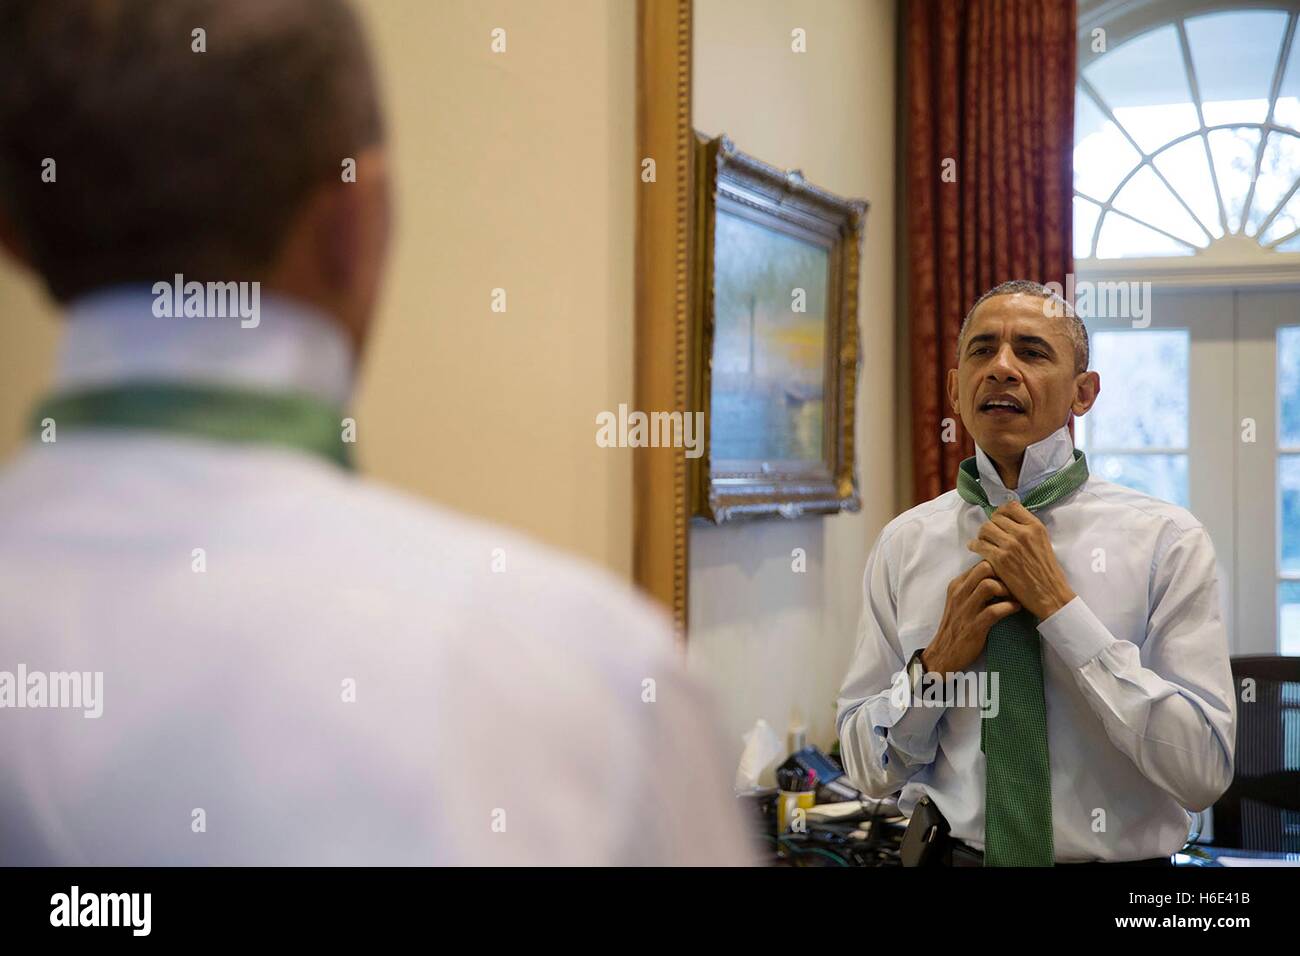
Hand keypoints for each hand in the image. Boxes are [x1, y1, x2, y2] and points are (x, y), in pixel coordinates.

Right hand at [921, 560, 1019, 674]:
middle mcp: (959, 594)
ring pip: (989, 586)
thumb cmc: (957, 625)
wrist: (944, 652)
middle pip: (984, 568)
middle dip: (1003, 573)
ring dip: (1006, 589)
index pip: (979, 563)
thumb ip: (972, 587)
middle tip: (1013, 584)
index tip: (1009, 575)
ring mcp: (966, 609)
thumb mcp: (959, 601)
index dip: (998, 566)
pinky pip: (995, 610)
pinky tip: (1016, 608)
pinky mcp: (974, 626)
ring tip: (1014, 596)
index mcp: (956, 585)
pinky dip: (1009, 607)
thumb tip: (996, 575)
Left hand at [966, 500, 1075, 620]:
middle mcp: (1023, 533)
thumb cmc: (1047, 571)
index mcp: (1036, 527)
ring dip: (982, 534)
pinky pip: (979, 544)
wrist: (1050, 594)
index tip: (998, 519)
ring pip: (985, 528)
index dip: (1001, 512)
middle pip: (996, 517)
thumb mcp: (1043, 542)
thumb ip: (1027, 530)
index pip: (1011, 506)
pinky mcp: (1000, 559)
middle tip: (989, 534)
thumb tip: (1007, 522)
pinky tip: (975, 548)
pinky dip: (974, 545)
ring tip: (982, 541)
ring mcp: (1011, 545)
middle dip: (991, 525)